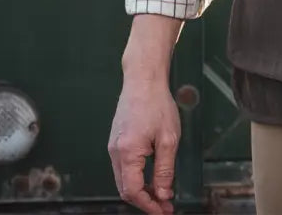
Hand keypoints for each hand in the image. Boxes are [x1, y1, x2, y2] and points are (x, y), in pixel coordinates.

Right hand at [108, 74, 179, 213]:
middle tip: (164, 206)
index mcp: (127, 152)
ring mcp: (113, 146)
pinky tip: (150, 177)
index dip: (148, 205)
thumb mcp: (168, 138)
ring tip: (161, 194)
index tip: (164, 211)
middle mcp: (115, 152)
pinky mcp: (116, 141)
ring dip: (140, 190)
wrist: (143, 79)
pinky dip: (136, 177)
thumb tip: (162, 195)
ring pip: (123, 179)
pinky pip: (123, 168)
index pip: (133, 191)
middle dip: (145, 201)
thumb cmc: (157, 104)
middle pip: (125, 189)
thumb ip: (164, 170)